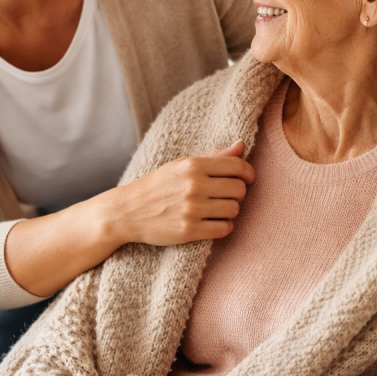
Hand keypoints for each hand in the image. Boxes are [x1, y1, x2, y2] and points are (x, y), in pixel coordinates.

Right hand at [106, 141, 255, 245]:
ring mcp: (192, 209)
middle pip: (239, 189)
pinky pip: (224, 229)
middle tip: (226, 196)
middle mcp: (194, 185)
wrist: (128, 211)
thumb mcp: (181, 164)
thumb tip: (241, 145)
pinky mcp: (189, 230)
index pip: (237, 166)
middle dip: (238, 193)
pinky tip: (213, 223)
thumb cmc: (158, 185)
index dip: (248, 173)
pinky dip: (224, 227)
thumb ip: (213, 155)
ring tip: (218, 210)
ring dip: (230, 211)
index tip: (247, 179)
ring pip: (234, 210)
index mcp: (193, 166)